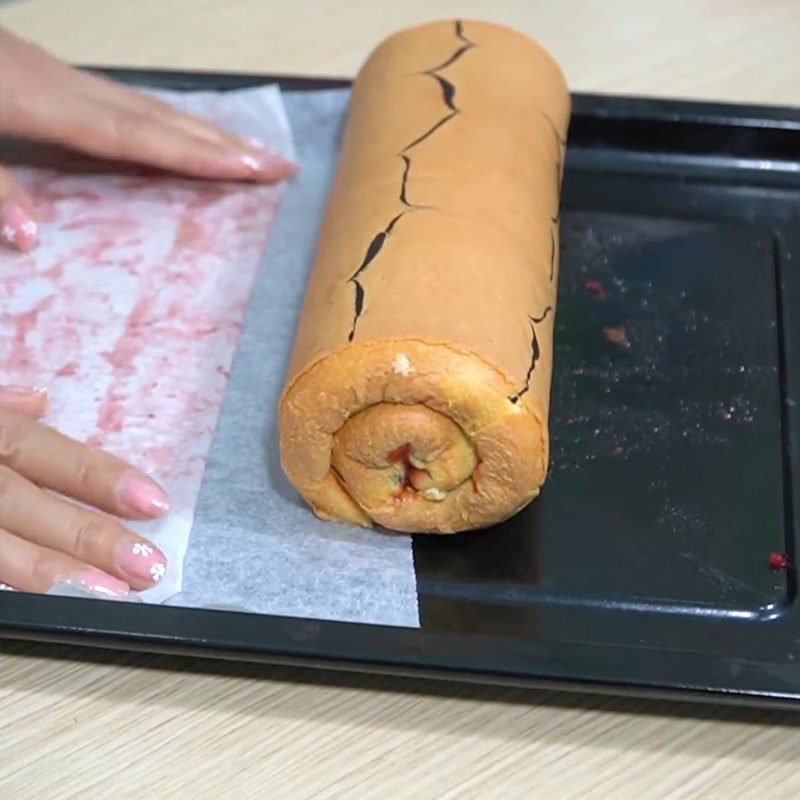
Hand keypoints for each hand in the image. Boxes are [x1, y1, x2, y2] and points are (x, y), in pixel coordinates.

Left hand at [0, 26, 298, 251]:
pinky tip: (177, 131)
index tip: (254, 172)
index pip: (137, 138)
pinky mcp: (48, 73)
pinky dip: (164, 121)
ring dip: (202, 131)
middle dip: (223, 144)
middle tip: (280, 166)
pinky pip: (125, 102)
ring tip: (248, 153)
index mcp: (40, 103)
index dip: (197, 156)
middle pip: (158, 119)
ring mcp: (58, 75)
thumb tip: (33, 240)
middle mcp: (64, 86)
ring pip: (147, 106)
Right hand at [0, 385, 168, 597]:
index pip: (41, 450)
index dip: (98, 476)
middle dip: (87, 535)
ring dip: (54, 572)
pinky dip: (12, 584)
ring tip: (112, 595)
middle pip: (24, 503)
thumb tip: (38, 398)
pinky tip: (55, 607)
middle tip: (149, 565)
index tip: (157, 502)